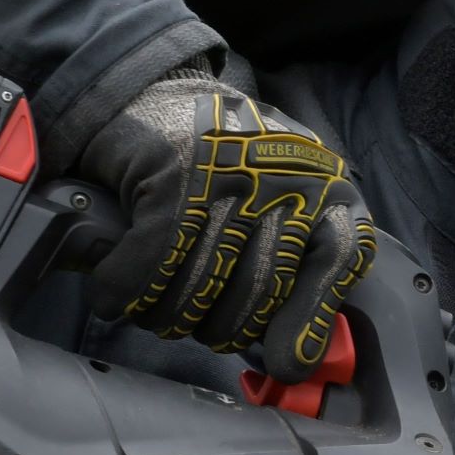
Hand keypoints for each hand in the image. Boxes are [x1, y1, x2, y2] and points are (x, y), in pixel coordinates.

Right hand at [73, 70, 378, 377]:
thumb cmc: (219, 166)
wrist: (149, 92)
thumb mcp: (277, 206)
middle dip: (219, 327)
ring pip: (202, 286)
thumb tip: (295, 361)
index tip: (286, 362)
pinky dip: (125, 290)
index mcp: (326, 188)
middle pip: (261, 291)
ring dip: (167, 315)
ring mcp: (233, 171)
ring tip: (154, 311)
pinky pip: (152, 262)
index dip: (309, 319)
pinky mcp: (175, 171)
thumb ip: (296, 271)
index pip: (340, 259)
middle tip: (195, 327)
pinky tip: (114, 295)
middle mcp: (288, 175)